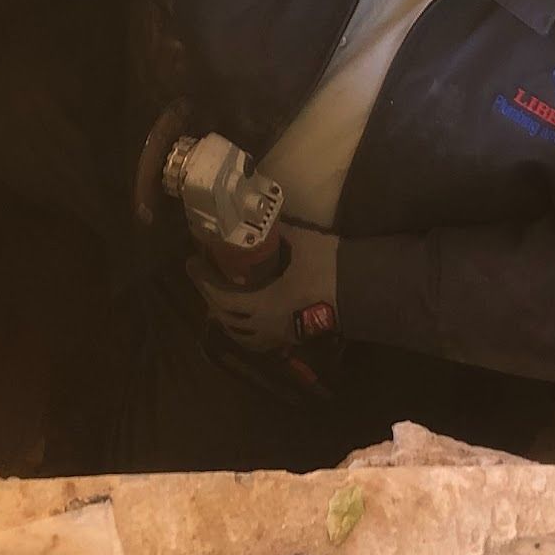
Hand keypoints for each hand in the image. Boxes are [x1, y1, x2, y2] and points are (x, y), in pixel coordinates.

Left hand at [193, 224, 338, 352]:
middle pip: (226, 317)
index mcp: (263, 304)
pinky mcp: (291, 338)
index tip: (191, 262)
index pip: (222, 296)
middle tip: (204, 276)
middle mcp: (266, 326)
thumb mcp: (301, 242)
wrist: (363, 292)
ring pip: (240, 334)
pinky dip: (244, 329)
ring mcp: (279, 335)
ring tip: (219, 299)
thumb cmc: (330, 268)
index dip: (203, 280)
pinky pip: (257, 339)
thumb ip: (277, 231)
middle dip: (210, 297)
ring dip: (225, 317)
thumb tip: (257, 215)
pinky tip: (246, 317)